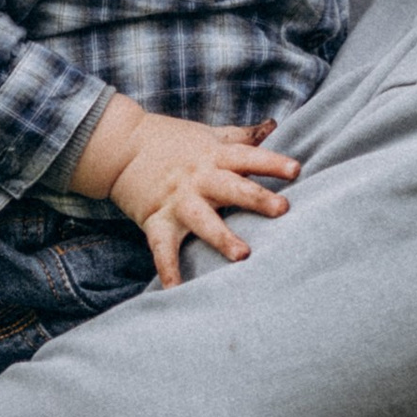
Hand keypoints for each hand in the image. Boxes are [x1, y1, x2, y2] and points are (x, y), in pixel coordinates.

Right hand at [67, 94, 298, 287]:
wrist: (121, 145)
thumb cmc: (173, 141)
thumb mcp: (209, 134)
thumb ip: (241, 136)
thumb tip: (274, 125)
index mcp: (214, 156)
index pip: (248, 157)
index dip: (272, 163)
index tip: (296, 170)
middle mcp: (199, 178)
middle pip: (231, 187)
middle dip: (256, 198)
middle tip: (282, 209)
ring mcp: (177, 200)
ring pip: (203, 219)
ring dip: (222, 237)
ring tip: (242, 255)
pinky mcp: (156, 220)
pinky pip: (162, 248)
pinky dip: (168, 270)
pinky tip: (177, 291)